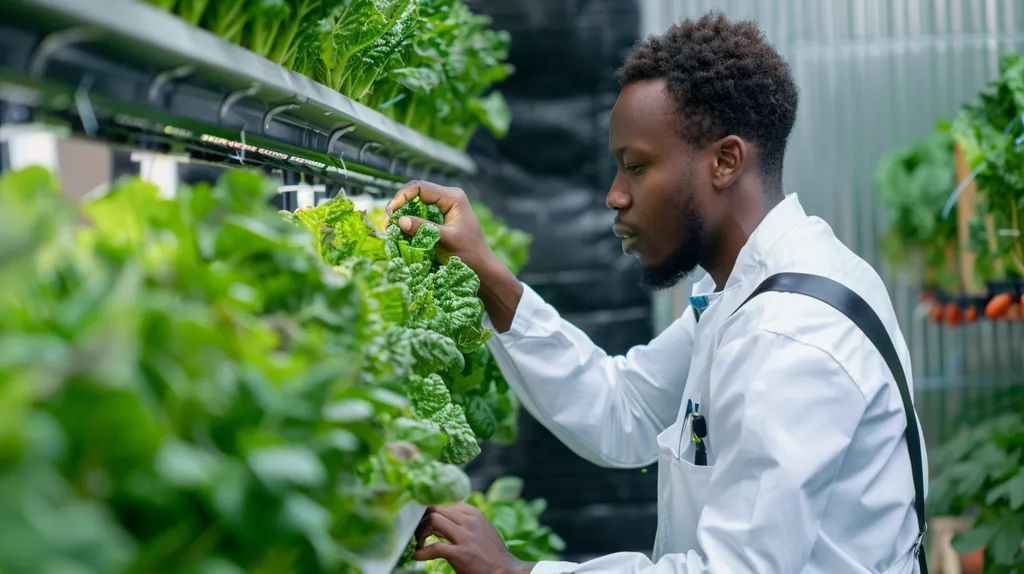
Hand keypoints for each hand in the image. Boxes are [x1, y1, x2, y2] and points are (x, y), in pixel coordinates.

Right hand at [387, 181, 523, 332]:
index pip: (420, 187)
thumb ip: (425, 228)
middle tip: (388, 224)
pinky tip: (400, 234)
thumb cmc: (470, 254)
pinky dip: (408, 224)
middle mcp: (447, 199)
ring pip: (414, 206)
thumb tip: (400, 221)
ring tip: (391, 230)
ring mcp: (442, 209)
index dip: (402, 197)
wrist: (482, 270)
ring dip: (402, 216)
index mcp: (453, 197)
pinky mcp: (438, 221)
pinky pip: (418, 217)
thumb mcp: (446, 239)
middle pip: (415, 194)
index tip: (391, 213)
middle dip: (399, 206)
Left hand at [413, 503, 535, 573]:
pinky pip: (435, 548)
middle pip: (436, 508)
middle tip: (418, 532)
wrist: (505, 571)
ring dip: (421, 532)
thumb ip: (465, 521)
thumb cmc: (492, 553)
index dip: (431, 511)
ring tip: (419, 542)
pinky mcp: (460, 553)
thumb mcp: (482, 529)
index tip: (424, 520)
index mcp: (474, 513)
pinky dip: (422, 552)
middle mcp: (469, 521)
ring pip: (433, 520)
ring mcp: (465, 536)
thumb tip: (442, 518)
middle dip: (422, 519)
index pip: (445, 502)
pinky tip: (418, 556)